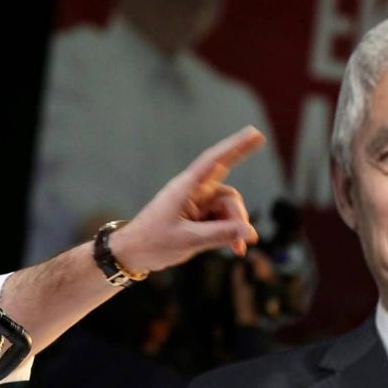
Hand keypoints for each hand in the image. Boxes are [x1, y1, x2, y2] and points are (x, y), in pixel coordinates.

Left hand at [111, 126, 264, 273]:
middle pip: (228, 195)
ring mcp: (196, 205)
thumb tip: (251, 231)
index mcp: (186, 188)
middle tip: (245, 240)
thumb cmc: (153, 243)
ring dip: (234, 229)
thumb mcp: (188, 240)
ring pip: (227, 210)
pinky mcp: (198, 217)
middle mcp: (193, 192)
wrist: (132, 254)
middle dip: (238, 217)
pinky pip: (222, 221)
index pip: (215, 161)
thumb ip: (221, 235)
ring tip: (237, 249)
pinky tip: (235, 249)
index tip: (255, 132)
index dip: (236, 146)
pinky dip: (229, 233)